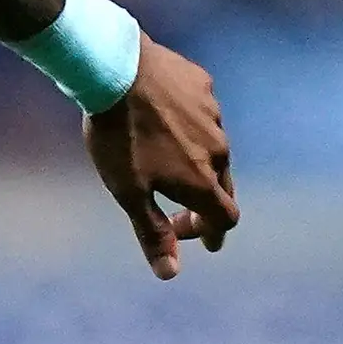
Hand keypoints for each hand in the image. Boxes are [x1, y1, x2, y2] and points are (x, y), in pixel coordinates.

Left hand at [85, 36, 238, 279]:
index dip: (209, 234)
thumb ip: (152, 232)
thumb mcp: (128, 192)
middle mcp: (218, 148)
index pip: (225, 218)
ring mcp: (213, 113)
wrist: (117, 69)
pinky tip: (165, 122)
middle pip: (223, 184)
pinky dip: (188, 125)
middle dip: (205, 204)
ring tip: (169, 166)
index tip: (194, 240)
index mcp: (202, 179)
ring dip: (197, 163)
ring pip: (213, 146)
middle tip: (184, 215)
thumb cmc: (118, 137)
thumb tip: (171, 274)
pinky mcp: (202, 86)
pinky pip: (201, 112)